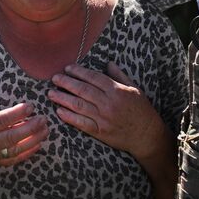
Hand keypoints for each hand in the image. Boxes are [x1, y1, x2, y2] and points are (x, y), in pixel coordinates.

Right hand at [0, 78, 48, 171]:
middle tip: (43, 118)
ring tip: (45, 130)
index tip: (30, 106)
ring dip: (33, 140)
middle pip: (11, 136)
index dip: (16, 114)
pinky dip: (27, 153)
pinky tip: (37, 144)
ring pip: (15, 149)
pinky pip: (12, 160)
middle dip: (30, 128)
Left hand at [49, 62, 166, 157]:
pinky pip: (81, 123)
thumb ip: (120, 76)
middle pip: (83, 90)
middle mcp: (109, 103)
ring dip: (63, 98)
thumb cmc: (142, 110)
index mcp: (117, 90)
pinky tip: (59, 111)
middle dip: (66, 83)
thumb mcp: (134, 89)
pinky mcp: (100, 132)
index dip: (79, 72)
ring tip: (51, 93)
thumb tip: (108, 63)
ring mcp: (104, 118)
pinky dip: (69, 117)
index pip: (94, 78)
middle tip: (55, 78)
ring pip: (79, 105)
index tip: (67, 68)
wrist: (147, 135)